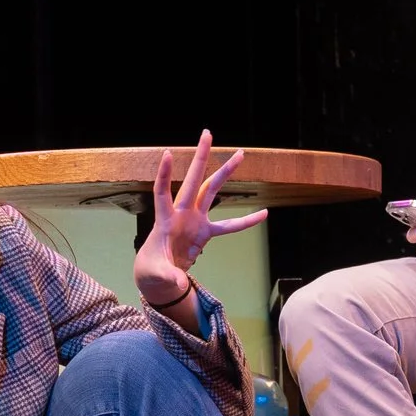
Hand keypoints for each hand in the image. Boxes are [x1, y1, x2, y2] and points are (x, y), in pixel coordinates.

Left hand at [135, 131, 268, 309]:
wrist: (159, 276)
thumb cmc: (151, 271)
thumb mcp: (155, 276)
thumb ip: (167, 277)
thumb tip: (178, 282)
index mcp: (165, 220)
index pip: (162, 192)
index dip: (165, 175)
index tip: (169, 153)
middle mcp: (181, 214)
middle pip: (193, 181)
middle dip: (200, 158)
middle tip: (207, 133)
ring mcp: (195, 220)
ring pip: (211, 191)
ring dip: (224, 173)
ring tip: (240, 154)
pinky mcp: (205, 232)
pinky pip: (229, 226)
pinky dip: (246, 222)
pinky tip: (264, 214)